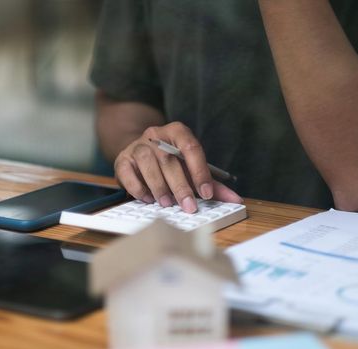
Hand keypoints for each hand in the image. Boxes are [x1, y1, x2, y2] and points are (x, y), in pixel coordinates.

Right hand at [113, 121, 242, 212]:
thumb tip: (235, 199)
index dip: (200, 171)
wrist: (141, 153)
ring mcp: (137, 146)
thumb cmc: (171, 163)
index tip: (206, 193)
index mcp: (177, 132)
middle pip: (169, 159)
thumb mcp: (192, 169)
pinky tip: (147, 199)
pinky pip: (127, 173)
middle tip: (189, 207)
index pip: (191, 147)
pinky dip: (138, 188)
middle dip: (180, 186)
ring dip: (159, 186)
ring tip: (167, 204)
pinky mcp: (122, 159)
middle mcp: (156, 135)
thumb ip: (212, 183)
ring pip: (148, 163)